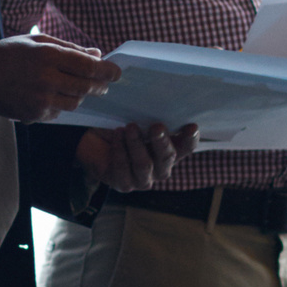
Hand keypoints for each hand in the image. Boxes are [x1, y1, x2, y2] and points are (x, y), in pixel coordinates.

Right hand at [0, 32, 117, 121]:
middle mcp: (46, 79)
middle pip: (86, 87)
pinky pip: (58, 112)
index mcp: (47, 55)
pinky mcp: (34, 115)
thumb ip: (69, 47)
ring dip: (79, 95)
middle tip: (104, 84)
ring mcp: (40, 100)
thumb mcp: (37, 41)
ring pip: (75, 102)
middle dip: (99, 86)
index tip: (116, 72)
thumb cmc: (7, 54)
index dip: (107, 70)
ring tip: (73, 87)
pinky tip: (51, 96)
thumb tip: (97, 52)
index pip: (88, 66)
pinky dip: (60, 105)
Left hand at [77, 122, 201, 191]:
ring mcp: (143, 179)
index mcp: (170, 150)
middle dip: (162, 142)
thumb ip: (153, 117)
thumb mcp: (139, 120)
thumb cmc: (123, 128)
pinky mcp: (124, 184)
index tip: (192, 126)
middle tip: (157, 126)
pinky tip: (117, 134)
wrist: (94, 142)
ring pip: (144, 165)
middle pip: (167, 157)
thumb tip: (162, 102)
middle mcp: (161, 168)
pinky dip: (120, 149)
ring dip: (137, 144)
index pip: (187, 147)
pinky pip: (123, 167)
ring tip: (130, 127)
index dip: (191, 138)